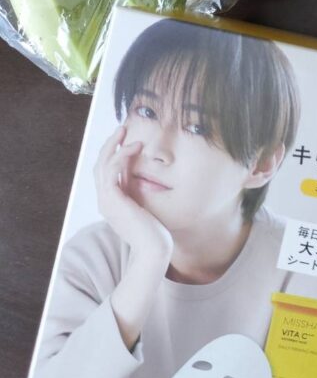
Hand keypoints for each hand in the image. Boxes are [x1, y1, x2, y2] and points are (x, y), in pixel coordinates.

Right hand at [94, 126, 172, 262]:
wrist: (154, 249)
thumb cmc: (156, 232)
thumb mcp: (147, 209)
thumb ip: (142, 196)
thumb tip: (147, 182)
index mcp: (112, 202)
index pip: (106, 172)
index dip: (114, 154)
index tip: (127, 140)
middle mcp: (105, 200)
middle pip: (100, 165)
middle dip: (109, 145)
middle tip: (122, 128)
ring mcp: (106, 200)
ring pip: (102, 164)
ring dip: (113, 145)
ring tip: (126, 131)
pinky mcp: (112, 200)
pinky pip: (110, 170)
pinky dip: (120, 155)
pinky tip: (134, 147)